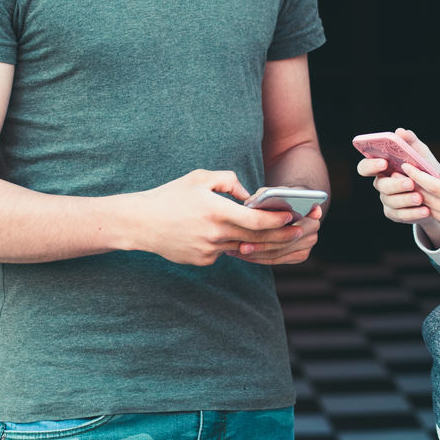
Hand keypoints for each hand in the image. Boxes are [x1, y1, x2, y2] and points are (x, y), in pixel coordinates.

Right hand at [128, 169, 301, 266]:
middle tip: (298, 231)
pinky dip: (228, 242)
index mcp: (217, 211)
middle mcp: (215, 234)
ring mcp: (208, 251)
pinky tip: (222, 233)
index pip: (257, 221)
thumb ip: (230, 181)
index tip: (292, 216)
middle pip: (256, 238)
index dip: (278, 220)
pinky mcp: (201, 261)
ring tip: (273, 233)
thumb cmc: (171, 195)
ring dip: (257, 240)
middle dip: (280, 235)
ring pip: (240, 246)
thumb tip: (250, 196)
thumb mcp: (200, 177)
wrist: (141, 223)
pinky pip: (223, 251)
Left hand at [225, 203, 322, 265]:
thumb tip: (251, 204)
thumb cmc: (281, 196)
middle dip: (260, 245)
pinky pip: (277, 260)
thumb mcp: (274, 190)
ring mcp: (308, 246)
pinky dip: (259, 258)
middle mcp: (313, 232)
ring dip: (256, 254)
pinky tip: (243, 255)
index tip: (253, 229)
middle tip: (240, 247)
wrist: (294, 206)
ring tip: (236, 251)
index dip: (272, 228)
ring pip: (278, 254)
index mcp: (313, 212)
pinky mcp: (299, 256)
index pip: (292, 224)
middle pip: (283, 243)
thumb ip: (266, 195)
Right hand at [356, 129, 439, 227]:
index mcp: (382, 167)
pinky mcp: (394, 214)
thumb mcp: (421, 154)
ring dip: (406, 199)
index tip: (384, 162)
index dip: (371, 165)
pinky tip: (425, 210)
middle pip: (380, 185)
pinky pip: (400, 215)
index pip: (365, 167)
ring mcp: (387, 200)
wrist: (439, 194)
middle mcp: (381, 183)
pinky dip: (413, 213)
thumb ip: (411, 142)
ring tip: (421, 198)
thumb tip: (400, 131)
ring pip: (391, 201)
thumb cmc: (425, 169)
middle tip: (410, 183)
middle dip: (395, 184)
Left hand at [407, 166, 439, 245]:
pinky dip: (430, 206)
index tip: (406, 165)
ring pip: (432, 210)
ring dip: (419, 197)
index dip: (418, 175)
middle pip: (429, 199)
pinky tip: (425, 197)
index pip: (435, 187)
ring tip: (408, 183)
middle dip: (413, 185)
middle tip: (399, 173)